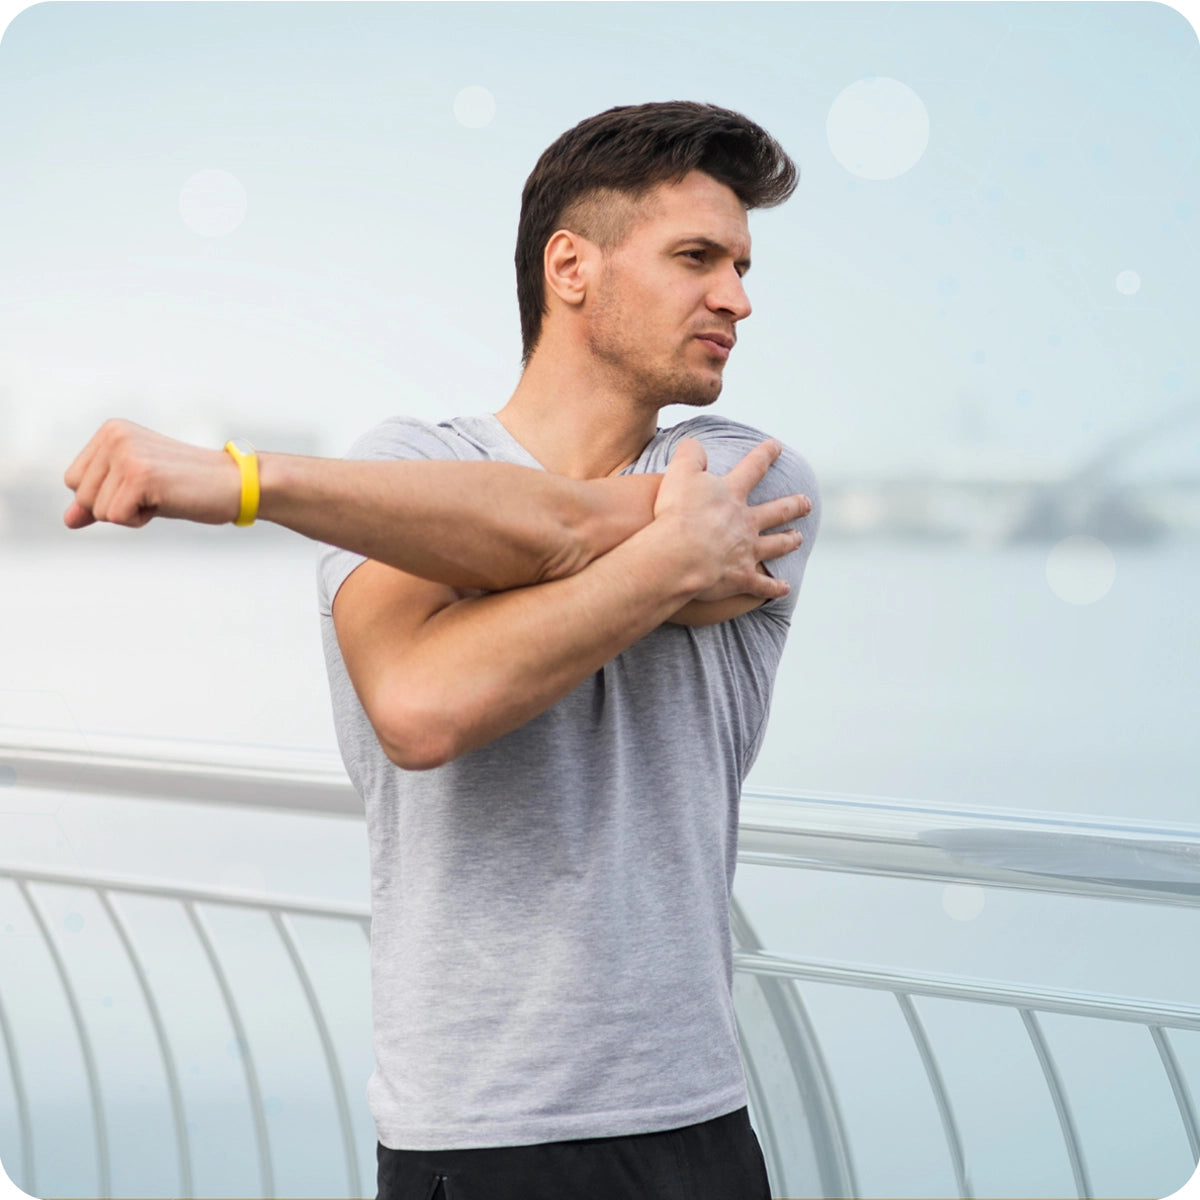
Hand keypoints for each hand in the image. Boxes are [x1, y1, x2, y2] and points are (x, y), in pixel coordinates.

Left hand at [63, 419, 242, 528]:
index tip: (145, 486)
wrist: (236, 484)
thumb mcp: (137, 491)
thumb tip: (68, 521)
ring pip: (97, 510)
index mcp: (111, 430)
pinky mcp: (140, 475)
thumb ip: (100, 501)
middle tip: (156, 492)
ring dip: (131, 514)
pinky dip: (140, 520)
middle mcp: (115, 436)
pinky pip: (115, 518)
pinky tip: (167, 501)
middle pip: (81, 496)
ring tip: (163, 495)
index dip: (107, 496)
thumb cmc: (190, 488)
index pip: (75, 481)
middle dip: (116, 507)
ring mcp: (127, 453)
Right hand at [652, 438, 809, 603]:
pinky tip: (786, 589)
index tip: (776, 447)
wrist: (680, 555)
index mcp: (732, 495)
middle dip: (794, 505)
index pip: (753, 468)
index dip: (765, 454)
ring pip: (776, 545)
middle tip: (807, 503)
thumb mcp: (679, 473)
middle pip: (777, 510)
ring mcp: (747, 551)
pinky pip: (763, 585)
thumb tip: (695, 445)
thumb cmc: (677, 513)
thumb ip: (690, 455)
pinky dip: (775, 588)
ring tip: (798, 538)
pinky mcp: (742, 578)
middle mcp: (746, 522)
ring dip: (789, 541)